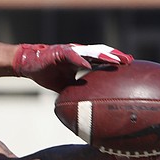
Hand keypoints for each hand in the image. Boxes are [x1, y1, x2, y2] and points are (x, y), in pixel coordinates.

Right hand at [12, 43, 132, 91]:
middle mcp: (79, 53)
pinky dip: (81, 60)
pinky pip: (72, 55)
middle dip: (116, 56)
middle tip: (130, 61)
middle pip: (102, 53)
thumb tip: (85, 108)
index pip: (102, 60)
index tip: (130, 67)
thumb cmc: (47, 74)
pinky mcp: (59, 52)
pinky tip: (89, 65)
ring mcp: (70, 51)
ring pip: (91, 51)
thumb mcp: (66, 86)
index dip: (116, 62)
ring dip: (104, 56)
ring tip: (116, 61)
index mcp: (82, 59)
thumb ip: (77, 91)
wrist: (28, 65)